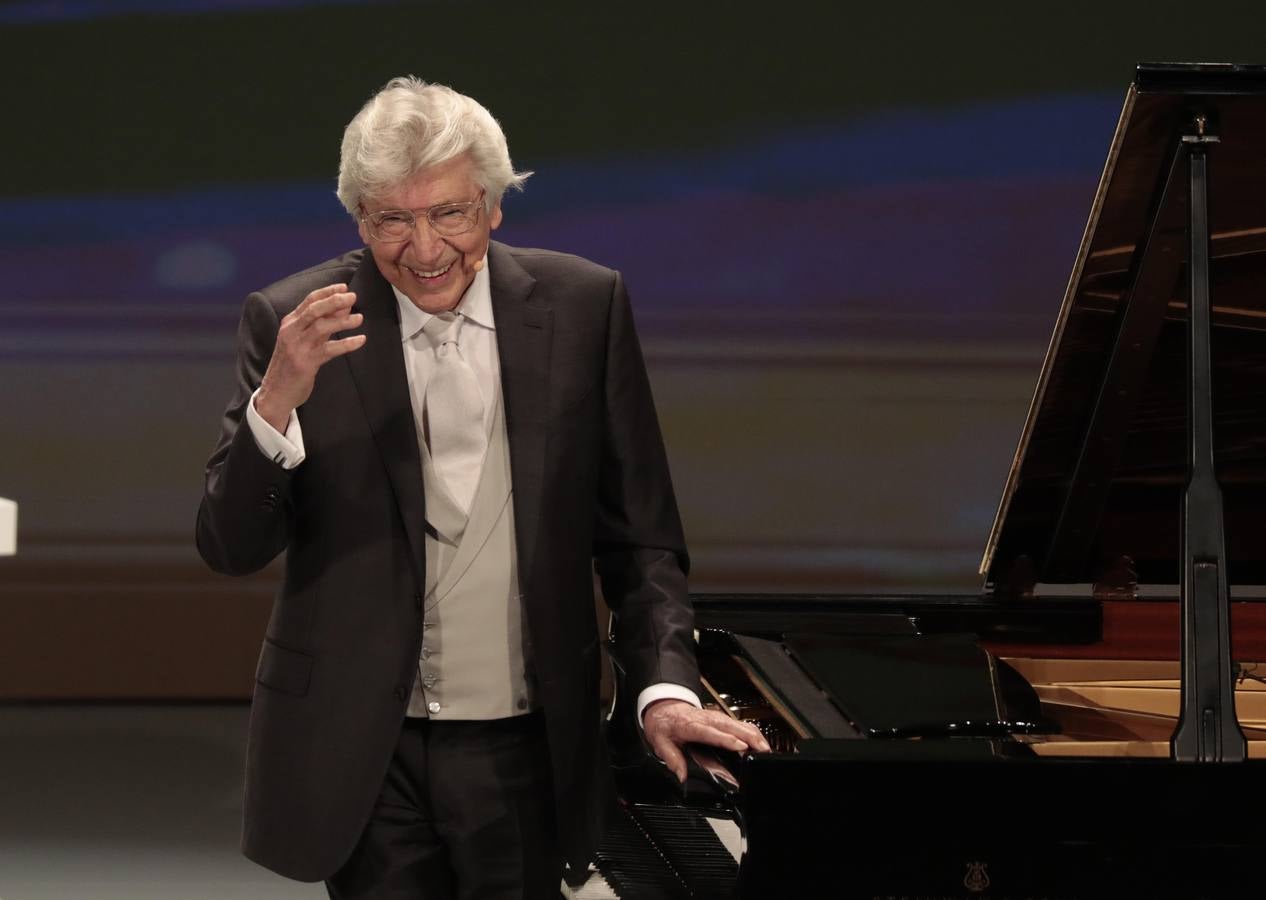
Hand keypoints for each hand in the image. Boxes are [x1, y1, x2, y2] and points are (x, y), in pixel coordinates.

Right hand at [256, 284, 365, 430]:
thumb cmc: (292, 364)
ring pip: (321, 327)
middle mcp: (291, 332)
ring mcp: (297, 347)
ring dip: (343, 321)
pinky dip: (347, 343)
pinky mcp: (305, 363)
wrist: (277, 392)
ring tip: (360, 318)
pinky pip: (329, 349)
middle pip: (314, 309)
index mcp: (290, 323)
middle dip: (334, 300)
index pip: (309, 301)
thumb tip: (343, 307)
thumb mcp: (304, 340)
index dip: (327, 292)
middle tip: (353, 297)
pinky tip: (360, 340)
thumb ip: (321, 324)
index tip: (344, 287)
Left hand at [642, 699, 771, 782]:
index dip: (727, 739)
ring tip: (766, 748)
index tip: (740, 746)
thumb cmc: (664, 724)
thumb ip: (672, 759)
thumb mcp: (660, 742)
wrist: (663, 706)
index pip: (711, 732)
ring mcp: (715, 717)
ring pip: (738, 723)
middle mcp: (706, 719)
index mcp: (690, 725)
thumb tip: (682, 775)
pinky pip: (739, 723)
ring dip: (753, 734)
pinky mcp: (721, 718)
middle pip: (730, 726)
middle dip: (748, 737)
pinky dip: (752, 731)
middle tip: (762, 749)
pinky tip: (761, 740)